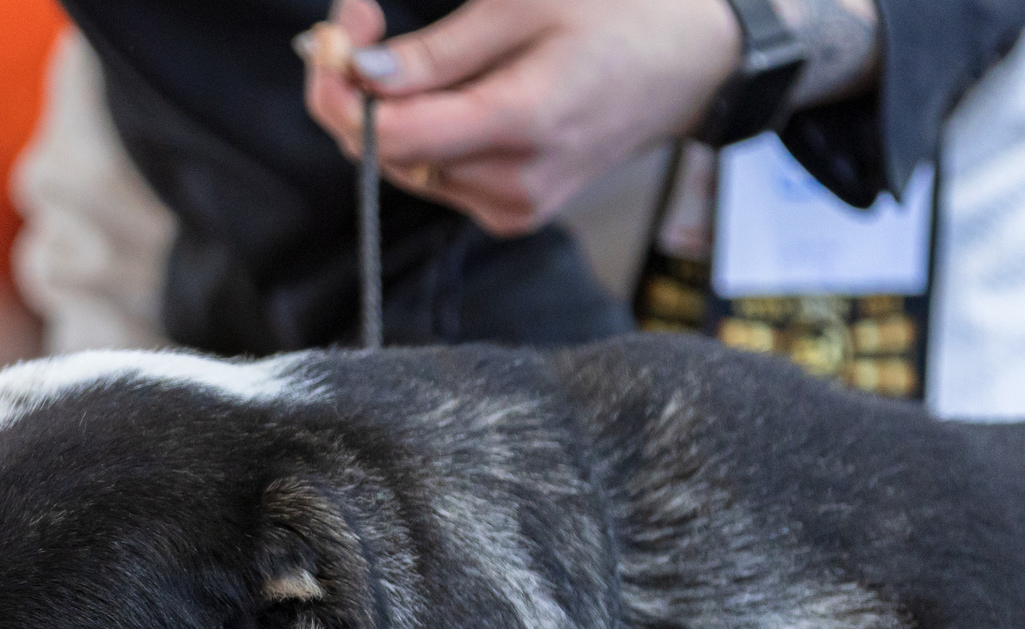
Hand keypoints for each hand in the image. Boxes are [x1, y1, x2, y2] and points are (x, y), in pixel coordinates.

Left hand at [300, 0, 741, 237]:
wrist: (689, 64)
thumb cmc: (618, 16)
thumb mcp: (524, 3)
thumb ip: (438, 51)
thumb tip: (360, 72)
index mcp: (522, 125)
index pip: (390, 136)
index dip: (342, 88)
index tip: (336, 32)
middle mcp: (512, 184)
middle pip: (387, 153)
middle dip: (355, 89)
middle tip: (359, 19)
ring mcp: (511, 206)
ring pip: (404, 165)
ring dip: (383, 109)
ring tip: (397, 48)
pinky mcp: (510, 211)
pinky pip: (436, 174)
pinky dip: (419, 131)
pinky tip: (437, 90)